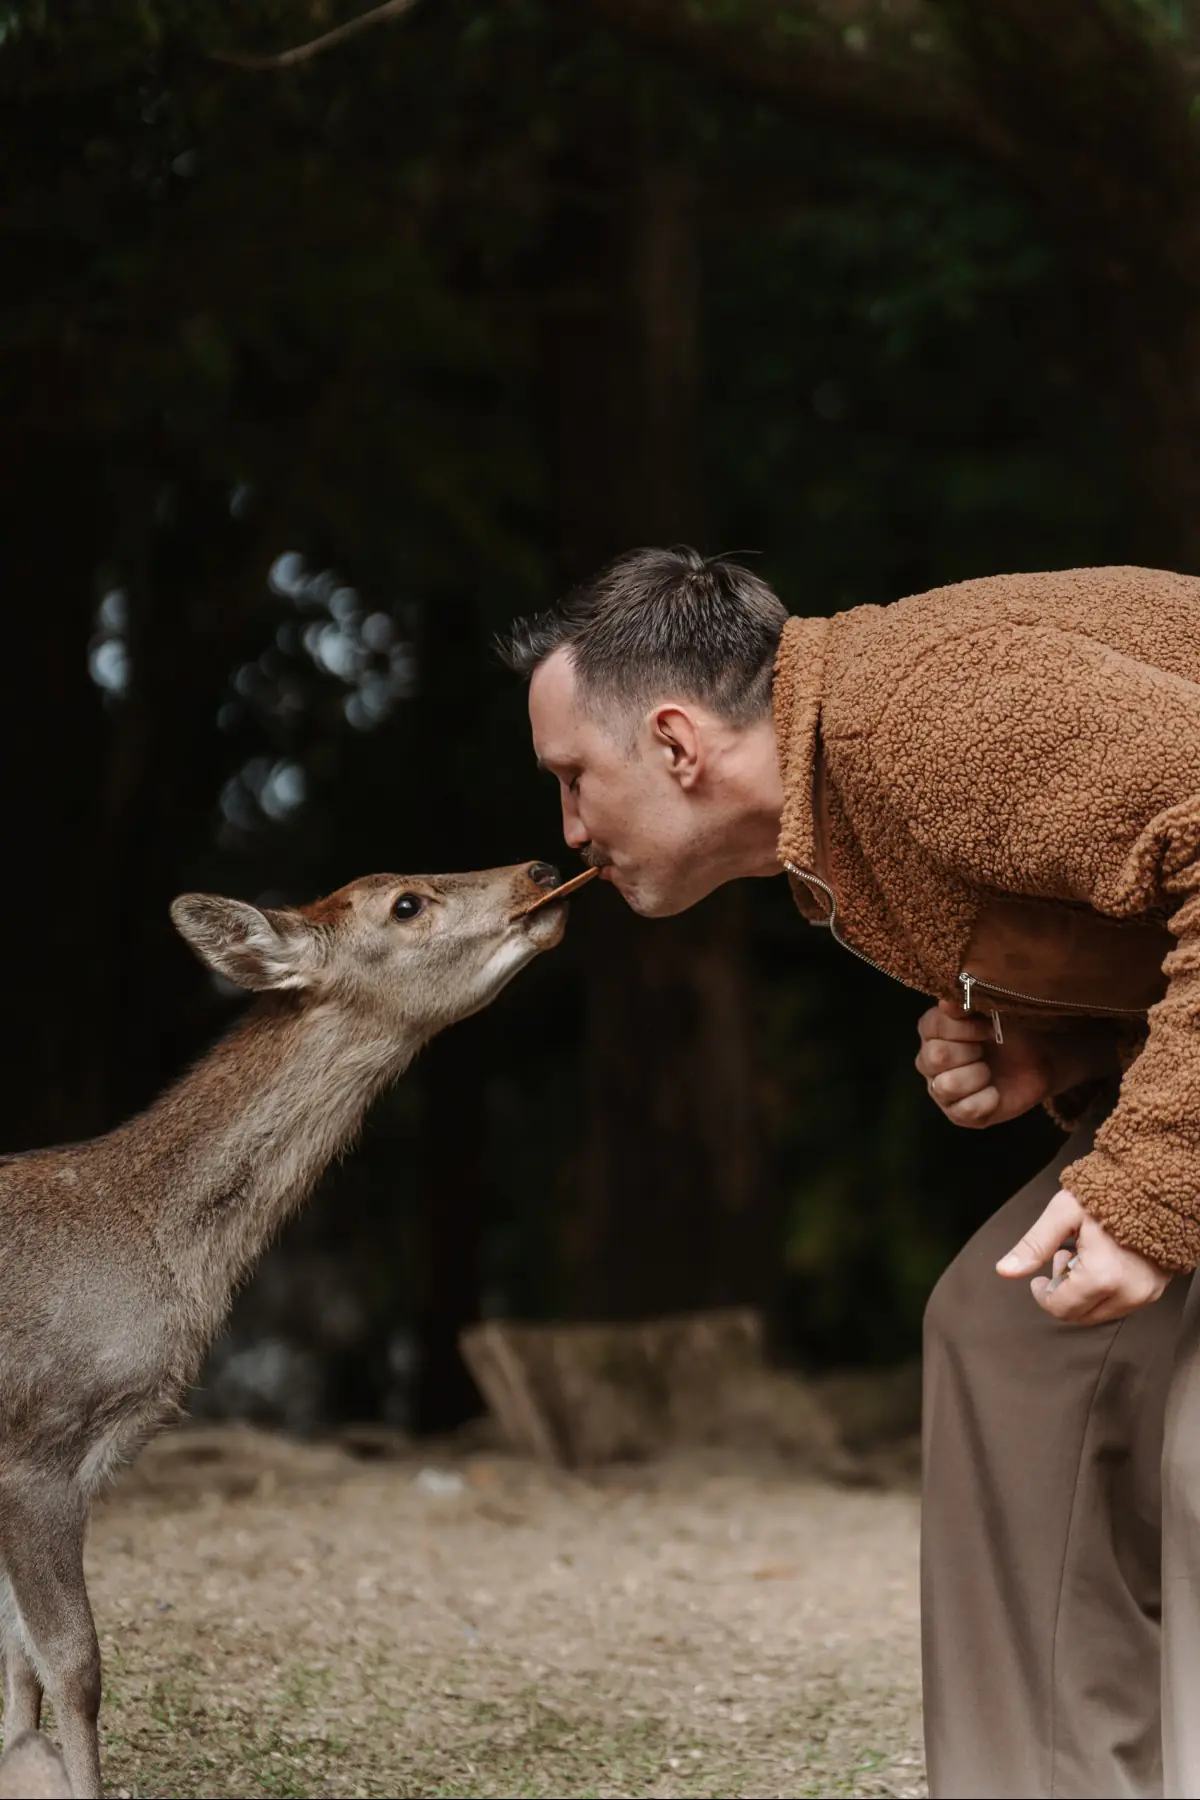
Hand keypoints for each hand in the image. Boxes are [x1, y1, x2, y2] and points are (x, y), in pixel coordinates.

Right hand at [915, 1000, 1111, 1128]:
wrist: (1041, 1059)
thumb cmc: (1012, 1030)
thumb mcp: (993, 1009)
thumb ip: (967, 1003)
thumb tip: (946, 1002)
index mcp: (932, 1029)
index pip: (934, 1027)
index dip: (966, 1028)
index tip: (990, 1027)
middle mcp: (928, 1059)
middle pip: (936, 1058)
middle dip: (972, 1052)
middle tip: (988, 1049)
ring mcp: (939, 1089)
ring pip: (948, 1086)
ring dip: (979, 1076)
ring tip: (991, 1071)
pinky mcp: (957, 1114)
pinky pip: (965, 1110)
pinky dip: (988, 1100)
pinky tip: (995, 1092)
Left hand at [997, 1186, 1171, 1322]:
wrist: (1152, 1186)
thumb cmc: (1107, 1194)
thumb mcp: (1063, 1213)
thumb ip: (1034, 1245)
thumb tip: (1004, 1271)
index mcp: (1102, 1276)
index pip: (1061, 1309)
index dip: (1043, 1295)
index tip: (1039, 1278)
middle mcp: (1128, 1293)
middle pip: (1080, 1316)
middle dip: (1063, 1292)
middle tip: (1064, 1258)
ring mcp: (1145, 1294)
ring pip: (1099, 1313)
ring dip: (1083, 1292)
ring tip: (1081, 1256)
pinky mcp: (1155, 1291)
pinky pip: (1119, 1305)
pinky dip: (1103, 1290)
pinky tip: (1101, 1261)